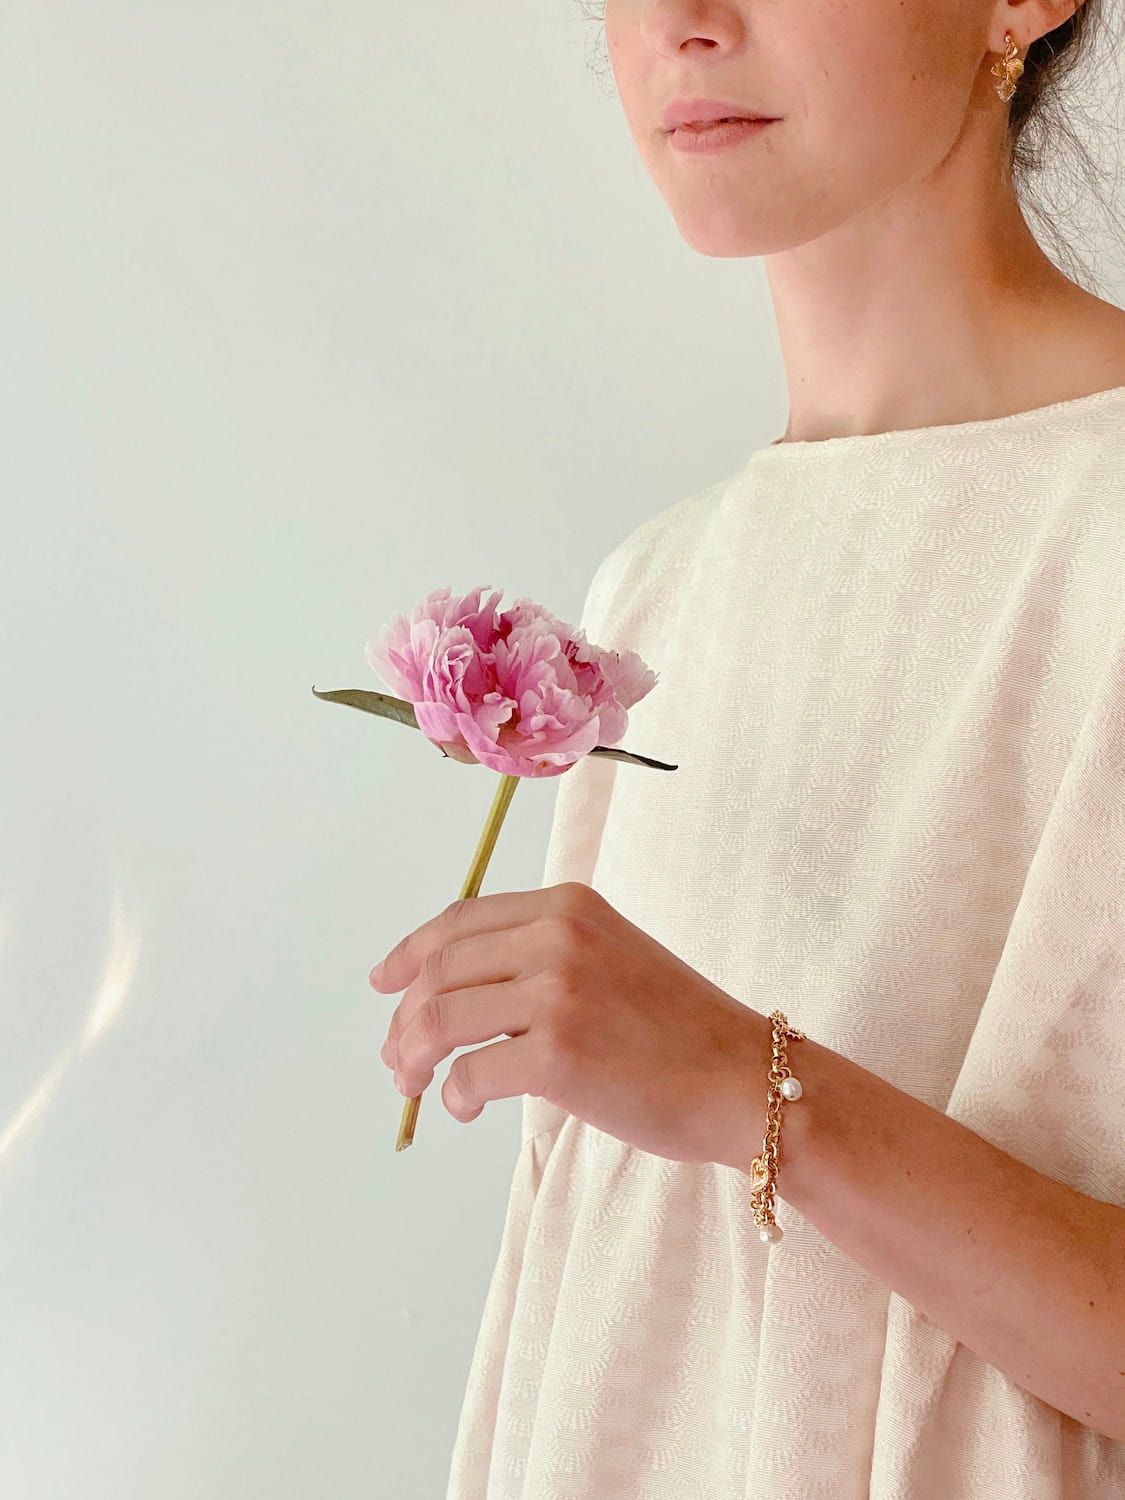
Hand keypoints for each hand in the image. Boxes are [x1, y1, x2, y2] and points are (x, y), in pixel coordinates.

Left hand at [371, 880, 768, 1171]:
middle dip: (404, 1017)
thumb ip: (541, 955)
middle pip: (440, 969)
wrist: (745, 1077)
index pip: (460, 919)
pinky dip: (455, 1096)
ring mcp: (557, 991)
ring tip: (414, 1086)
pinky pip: (470, 1073)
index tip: (383, 983)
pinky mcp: (557, 1053)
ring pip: (441, 1017)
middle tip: (396, 1060)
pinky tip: (466, 1108)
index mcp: (568, 904)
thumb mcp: (610, 957)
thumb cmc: (679, 1031)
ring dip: (412, 1056)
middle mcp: (558, 935)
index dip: (410, 952)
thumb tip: (450, 994)